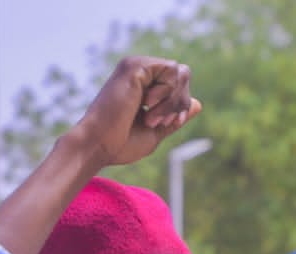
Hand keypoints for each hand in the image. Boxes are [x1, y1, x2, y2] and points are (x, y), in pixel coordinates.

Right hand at [69, 56, 201, 169]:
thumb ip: (174, 117)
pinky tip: (146, 105)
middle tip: (156, 122)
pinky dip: (166, 93)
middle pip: (183, 75)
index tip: (168, 124)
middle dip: (179, 103)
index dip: (180, 105)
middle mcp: (139, 72)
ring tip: (149, 117)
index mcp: (142, 87)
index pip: (178, 84)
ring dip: (172, 101)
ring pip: (179, 73)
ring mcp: (136, 66)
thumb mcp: (154, 132)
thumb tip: (197, 104)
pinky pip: (172, 71)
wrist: (97, 145)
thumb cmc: (119, 144)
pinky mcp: (135, 66)